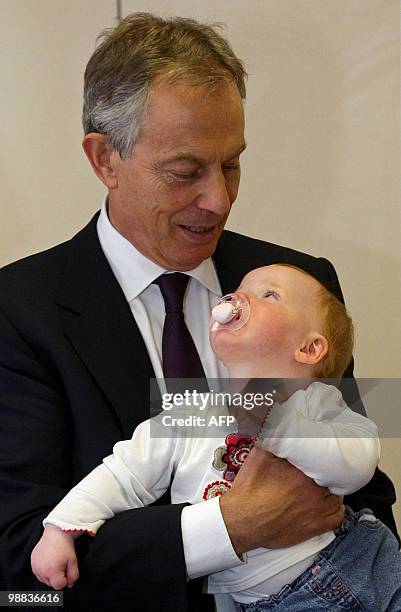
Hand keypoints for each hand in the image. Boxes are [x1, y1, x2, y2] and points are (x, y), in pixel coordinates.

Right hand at [31, 524, 78, 589]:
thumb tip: (69, 584)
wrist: (56, 532)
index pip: (58, 586)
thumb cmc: (65, 546)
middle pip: (50, 584)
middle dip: (57, 577)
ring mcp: (35, 567)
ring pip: (44, 579)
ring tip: (55, 562)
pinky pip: (38, 572)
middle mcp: (41, 571)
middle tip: (62, 564)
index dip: (65, 580)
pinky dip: (43, 570)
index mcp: (51, 572)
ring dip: (50, 575)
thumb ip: (73, 576)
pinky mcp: (32, 562)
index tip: (68, 570)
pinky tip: (49, 560)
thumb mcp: (73, 561)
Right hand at [220, 446, 343, 554]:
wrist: (242, 520)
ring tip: (322, 483)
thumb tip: (280, 427)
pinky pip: (338, 516)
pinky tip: (328, 502)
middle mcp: (314, 491)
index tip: (314, 454)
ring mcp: (317, 511)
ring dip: (331, 487)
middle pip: (331, 475)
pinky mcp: (315, 527)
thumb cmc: (249, 491)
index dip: (320, 455)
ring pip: (336, 494)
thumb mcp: (258, 457)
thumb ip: (274, 440)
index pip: (323, 458)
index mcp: (303, 473)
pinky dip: (336, 508)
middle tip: (316, 467)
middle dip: (325, 470)